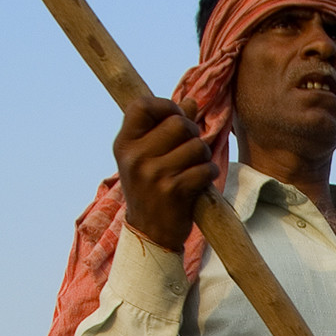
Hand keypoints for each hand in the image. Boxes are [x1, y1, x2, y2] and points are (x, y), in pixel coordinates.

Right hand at [114, 96, 215, 252]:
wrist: (150, 234)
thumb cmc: (151, 190)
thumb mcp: (147, 158)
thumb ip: (166, 128)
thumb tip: (190, 102)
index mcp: (124, 144)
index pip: (142, 105)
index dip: (166, 105)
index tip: (177, 116)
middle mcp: (136, 157)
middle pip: (178, 123)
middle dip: (193, 132)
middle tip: (193, 146)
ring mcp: (154, 174)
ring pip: (196, 146)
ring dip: (204, 155)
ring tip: (197, 165)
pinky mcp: (174, 191)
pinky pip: (205, 168)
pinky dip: (210, 172)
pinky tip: (203, 179)